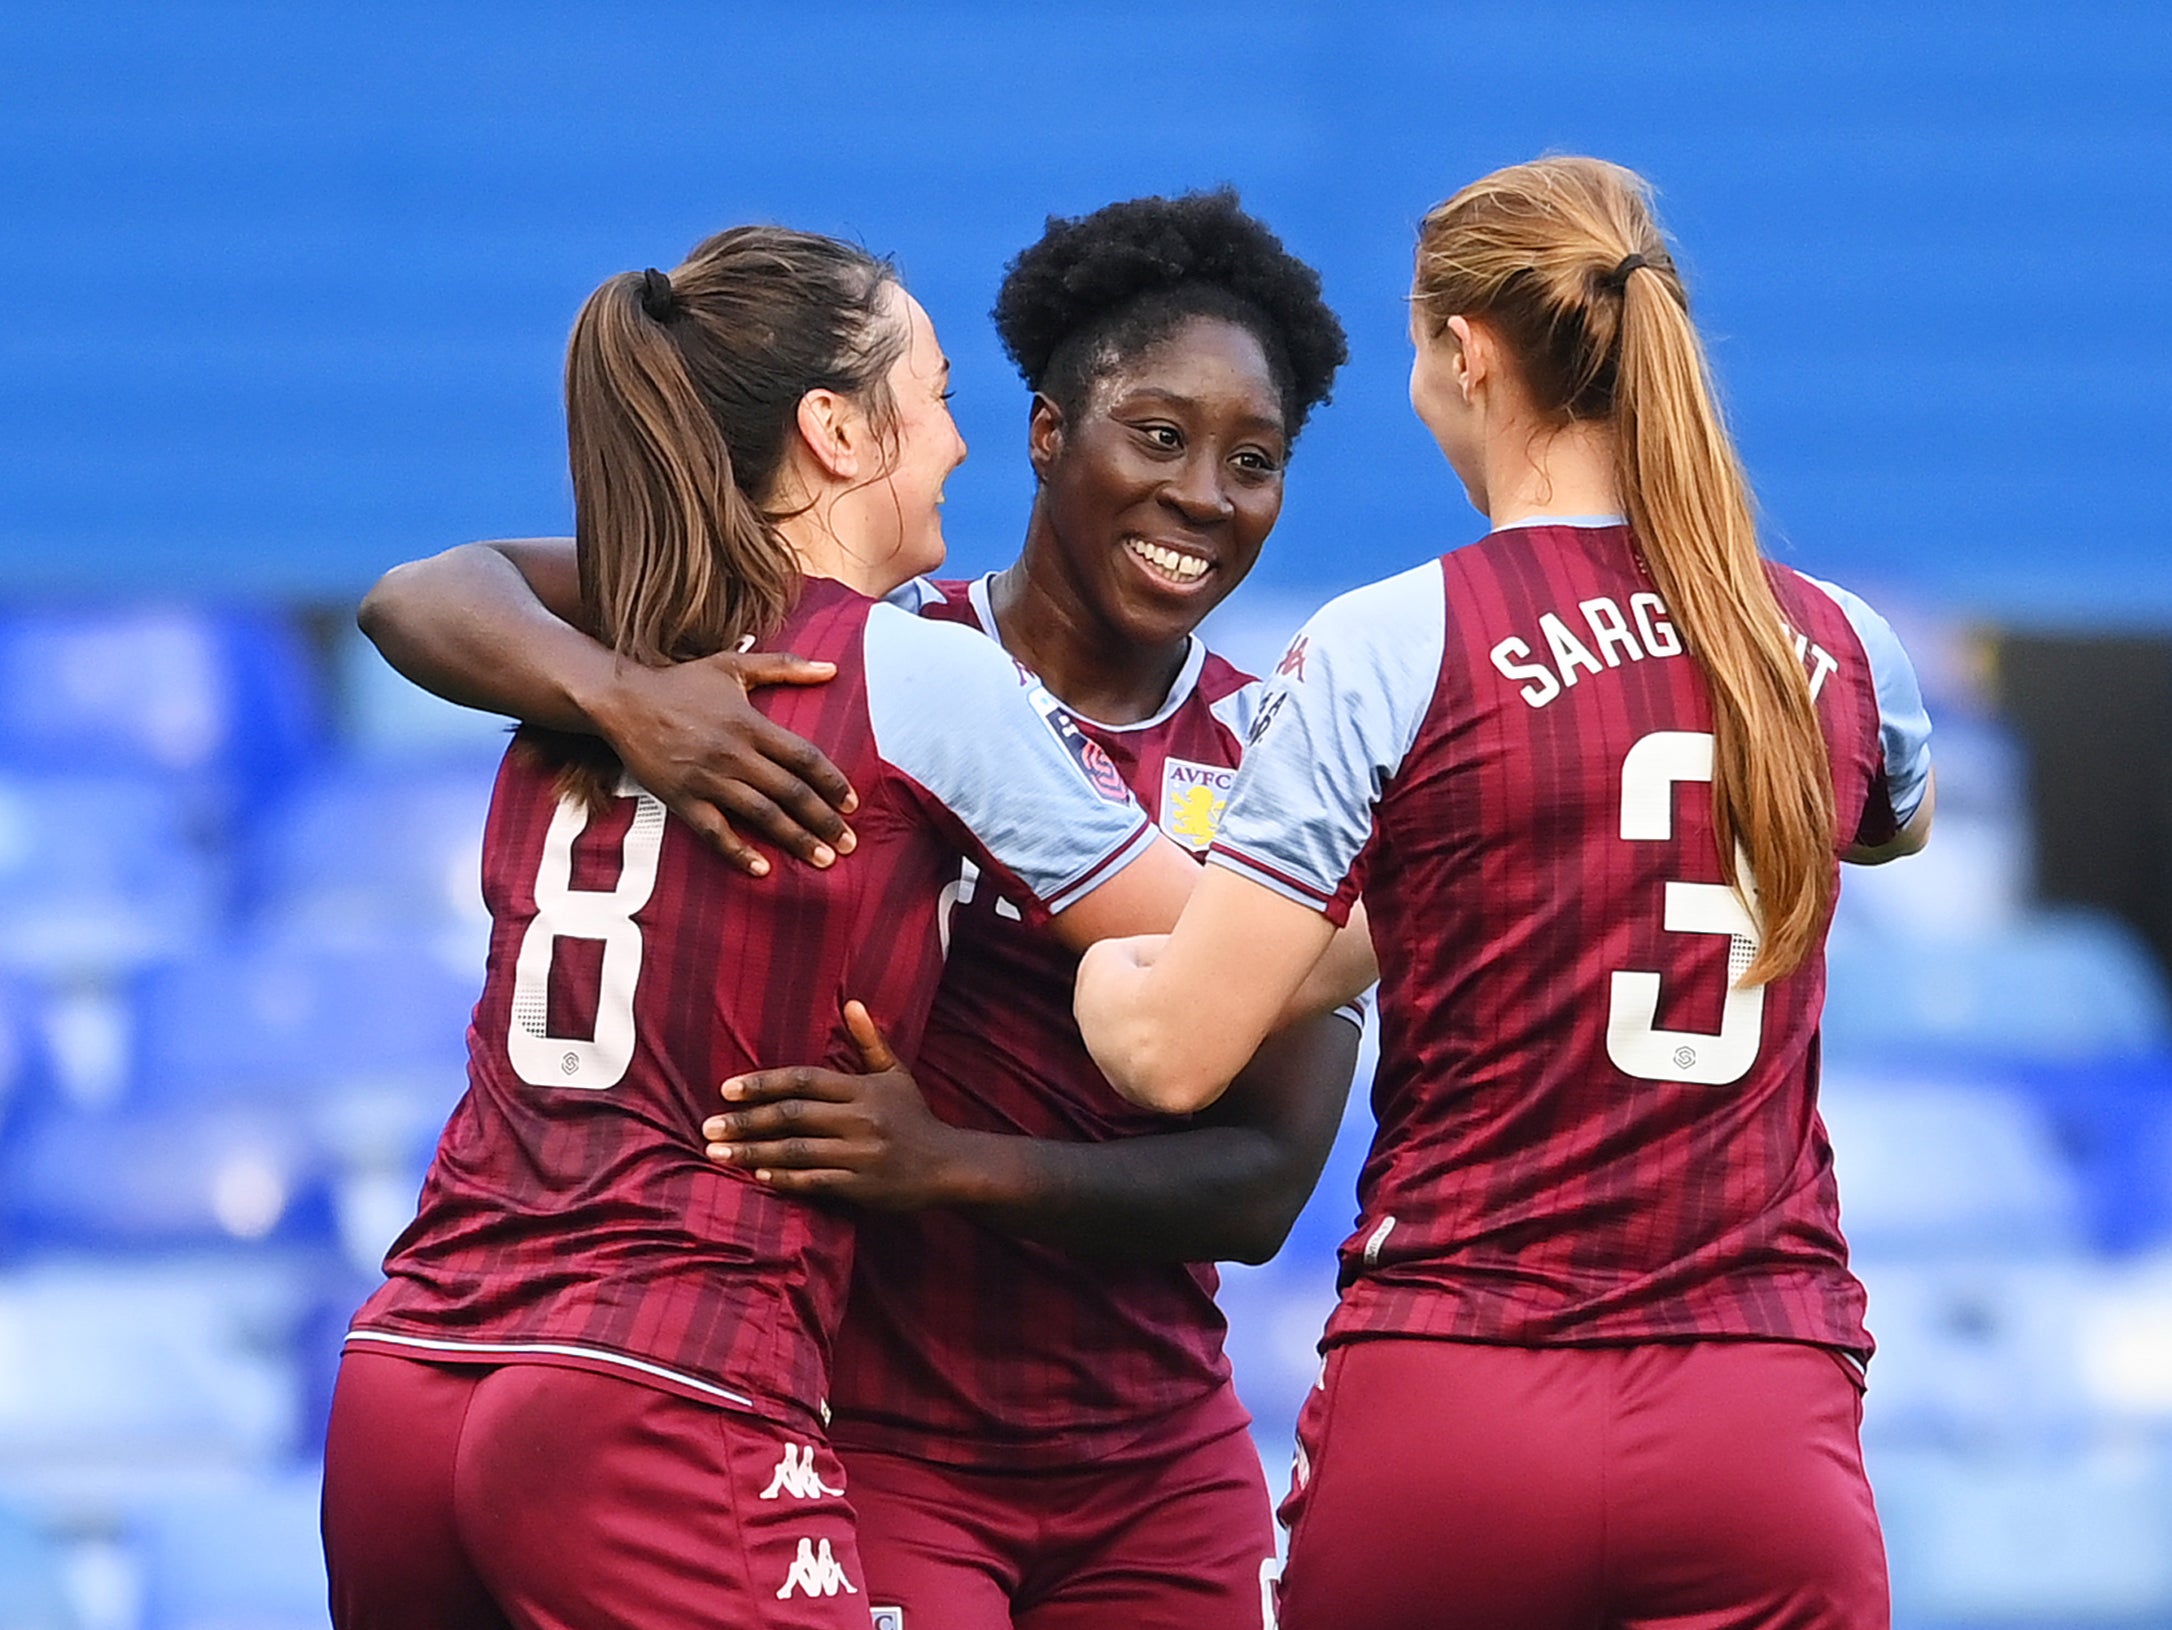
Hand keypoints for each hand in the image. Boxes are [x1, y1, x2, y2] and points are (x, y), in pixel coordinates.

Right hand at [589, 651, 858, 876]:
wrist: (623, 701)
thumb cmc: (682, 682)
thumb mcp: (733, 665)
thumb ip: (785, 666)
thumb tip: (832, 669)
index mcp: (749, 723)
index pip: (803, 757)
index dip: (832, 782)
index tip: (854, 804)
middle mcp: (732, 754)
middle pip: (789, 792)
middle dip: (823, 820)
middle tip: (849, 844)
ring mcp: (706, 779)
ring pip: (761, 815)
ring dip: (794, 839)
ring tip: (822, 861)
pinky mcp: (681, 799)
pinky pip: (715, 832)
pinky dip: (738, 852)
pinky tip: (763, 869)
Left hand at [702, 1003, 962, 1209]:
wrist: (948, 1166)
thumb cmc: (915, 1118)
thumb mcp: (895, 1074)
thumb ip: (869, 1040)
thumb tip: (852, 1002)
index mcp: (863, 1090)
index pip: (804, 1081)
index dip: (764, 1083)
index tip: (727, 1090)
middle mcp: (860, 1120)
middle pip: (793, 1116)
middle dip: (746, 1121)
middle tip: (708, 1126)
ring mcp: (860, 1155)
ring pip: (797, 1151)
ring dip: (754, 1152)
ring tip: (717, 1153)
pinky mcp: (861, 1187)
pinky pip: (814, 1181)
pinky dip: (784, 1178)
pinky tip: (757, 1175)